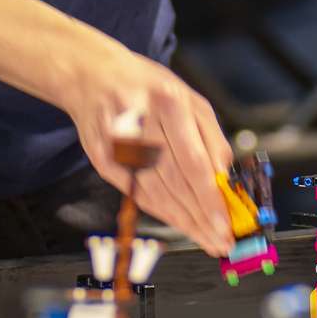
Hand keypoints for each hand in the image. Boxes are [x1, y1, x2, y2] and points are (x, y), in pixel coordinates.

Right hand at [60, 42, 236, 256]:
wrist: (91, 75)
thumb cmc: (147, 87)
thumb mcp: (189, 97)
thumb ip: (212, 136)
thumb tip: (225, 177)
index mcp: (168, 103)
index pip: (193, 162)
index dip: (210, 200)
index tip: (225, 225)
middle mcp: (140, 124)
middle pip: (175, 184)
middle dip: (201, 219)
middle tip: (221, 242)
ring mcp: (116, 144)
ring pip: (155, 194)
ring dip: (183, 222)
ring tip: (206, 239)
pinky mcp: (101, 159)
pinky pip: (137, 194)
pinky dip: (160, 211)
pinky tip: (179, 224)